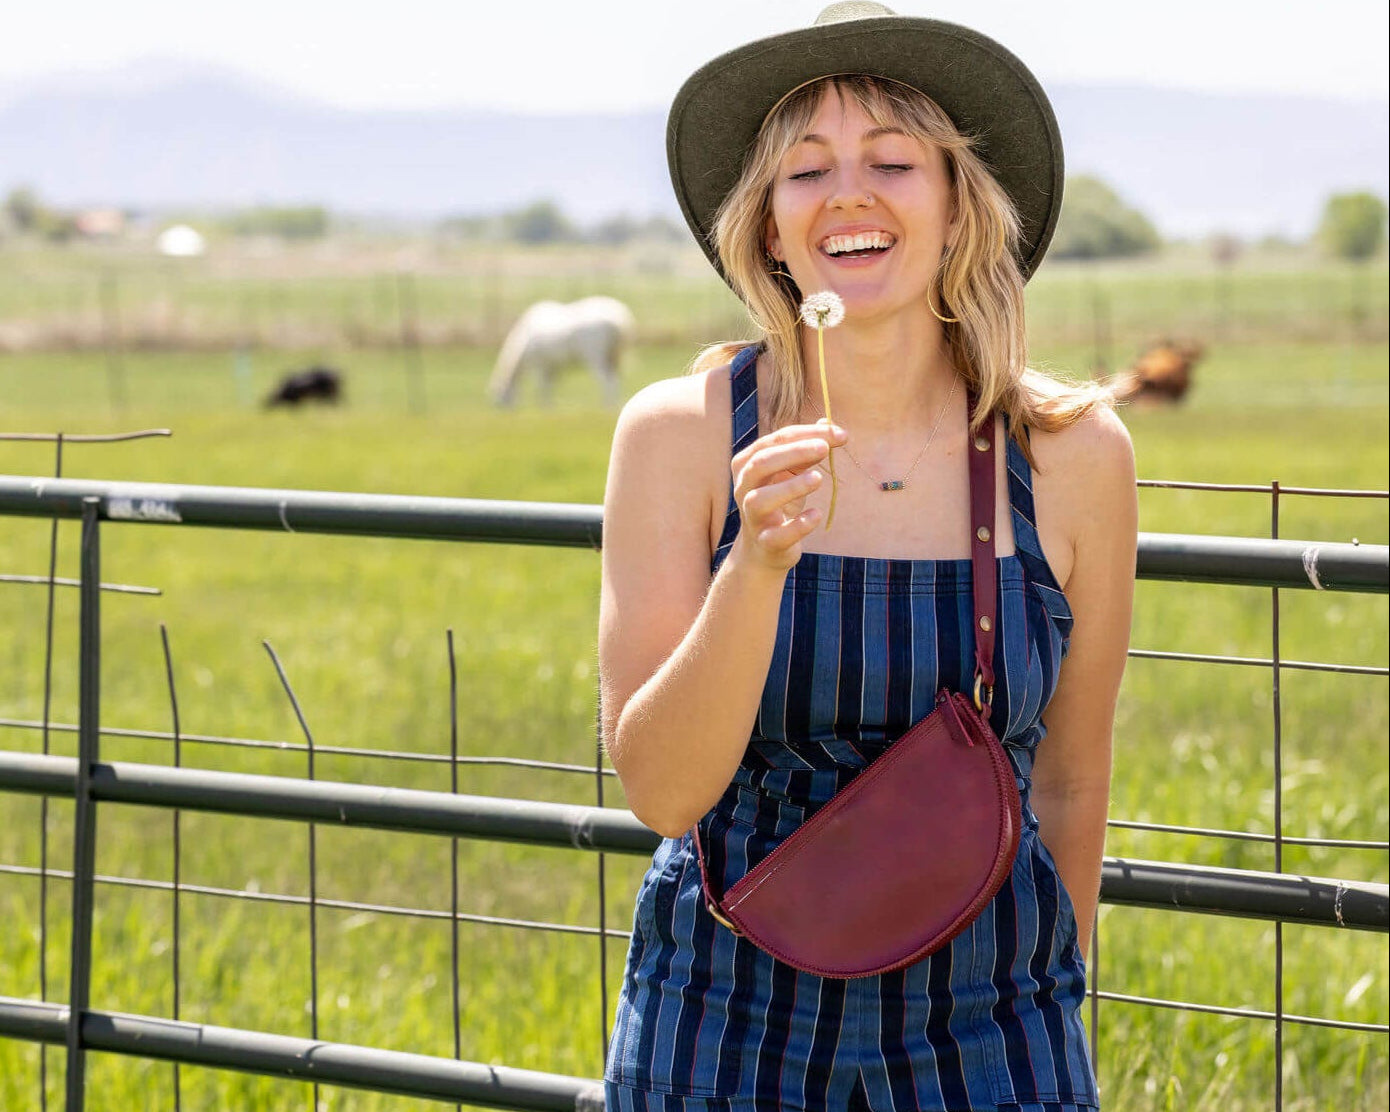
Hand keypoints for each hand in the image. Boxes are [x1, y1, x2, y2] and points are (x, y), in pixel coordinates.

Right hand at [730, 422, 846, 571]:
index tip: (839, 434)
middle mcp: (744, 487)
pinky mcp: (766, 542)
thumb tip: (829, 424)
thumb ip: (808, 449)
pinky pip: (778, 535)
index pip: (774, 441)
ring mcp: (752, 516)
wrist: (766, 547)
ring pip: (761, 499)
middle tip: (825, 448)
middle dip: (793, 452)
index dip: (805, 434)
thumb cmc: (780, 501)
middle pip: (761, 463)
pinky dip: (798, 525)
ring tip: (819, 479)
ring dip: (791, 487)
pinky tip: (816, 515)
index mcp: (747, 463)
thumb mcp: (792, 472)